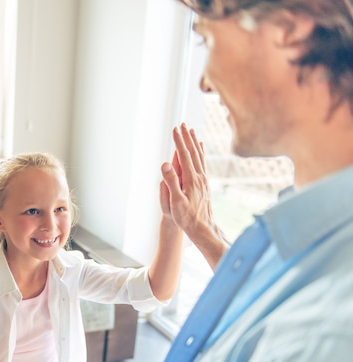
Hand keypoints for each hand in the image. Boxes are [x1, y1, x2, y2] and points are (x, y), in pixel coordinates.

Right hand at [160, 123, 228, 268]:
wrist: (204, 229)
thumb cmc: (187, 218)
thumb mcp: (176, 201)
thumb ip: (171, 181)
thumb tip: (165, 163)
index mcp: (191, 179)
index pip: (184, 155)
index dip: (179, 141)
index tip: (175, 128)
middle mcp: (200, 177)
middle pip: (193, 152)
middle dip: (187, 137)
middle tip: (182, 124)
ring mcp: (203, 180)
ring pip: (199, 156)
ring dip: (194, 143)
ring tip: (191, 131)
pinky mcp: (204, 184)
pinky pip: (202, 164)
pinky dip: (200, 153)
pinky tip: (200, 150)